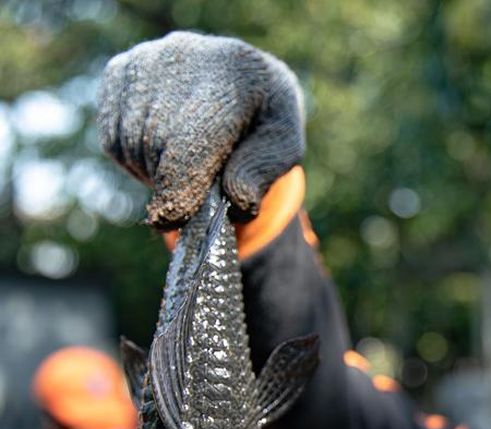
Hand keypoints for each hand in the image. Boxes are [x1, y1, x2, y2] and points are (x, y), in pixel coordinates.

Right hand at [97, 31, 304, 228]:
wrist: (244, 80)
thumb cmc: (265, 120)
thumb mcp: (282, 147)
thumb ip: (261, 174)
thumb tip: (234, 204)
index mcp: (237, 71)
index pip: (193, 136)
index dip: (180, 184)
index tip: (172, 218)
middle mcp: (184, 54)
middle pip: (156, 143)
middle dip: (173, 184)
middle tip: (198, 195)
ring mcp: (146, 59)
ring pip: (129, 143)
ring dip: (154, 175)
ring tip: (188, 169)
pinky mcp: (120, 71)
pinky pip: (113, 139)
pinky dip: (135, 161)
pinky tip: (165, 154)